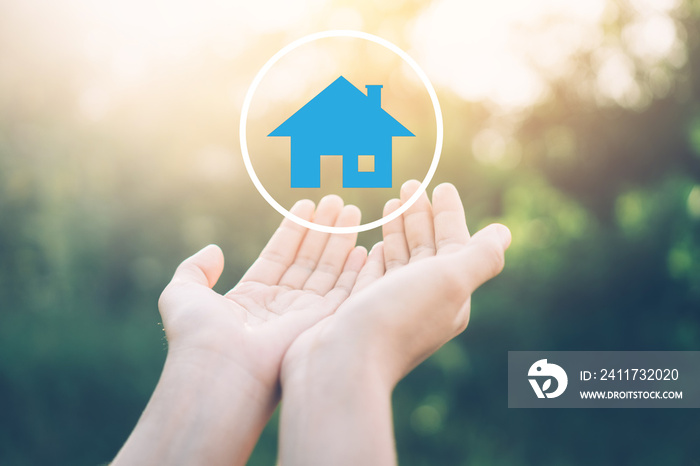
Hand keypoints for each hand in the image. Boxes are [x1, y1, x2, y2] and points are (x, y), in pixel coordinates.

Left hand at [114, 195, 366, 465]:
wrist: (219, 369)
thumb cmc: (198, 335)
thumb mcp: (182, 292)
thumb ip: (196, 269)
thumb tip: (213, 249)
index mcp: (251, 298)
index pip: (278, 256)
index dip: (294, 230)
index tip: (308, 205)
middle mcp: (280, 306)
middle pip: (307, 260)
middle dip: (323, 231)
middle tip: (338, 202)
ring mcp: (302, 316)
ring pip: (327, 271)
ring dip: (341, 240)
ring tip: (352, 211)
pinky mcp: (322, 325)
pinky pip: (344, 292)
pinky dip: (356, 271)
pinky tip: (364, 247)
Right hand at [279, 181, 510, 465]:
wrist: (343, 364)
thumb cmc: (398, 318)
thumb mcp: (450, 281)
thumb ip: (480, 256)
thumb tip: (504, 233)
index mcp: (450, 294)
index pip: (454, 244)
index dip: (449, 215)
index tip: (441, 186)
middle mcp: (423, 301)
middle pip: (426, 248)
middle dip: (421, 216)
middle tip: (411, 186)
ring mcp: (390, 306)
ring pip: (399, 259)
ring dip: (398, 229)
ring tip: (392, 202)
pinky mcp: (360, 310)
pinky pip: (373, 274)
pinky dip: (376, 254)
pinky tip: (371, 243)